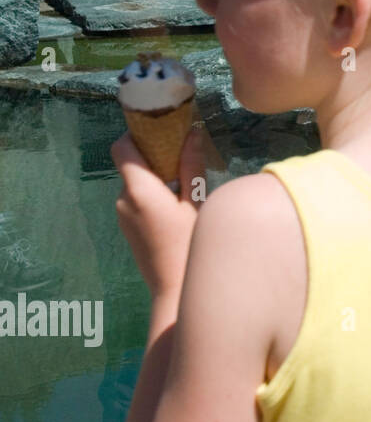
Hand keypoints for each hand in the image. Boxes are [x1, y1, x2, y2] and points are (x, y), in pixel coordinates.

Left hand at [111, 125, 207, 297]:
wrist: (176, 290)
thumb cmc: (190, 245)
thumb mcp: (197, 203)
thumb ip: (191, 166)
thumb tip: (192, 133)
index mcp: (139, 190)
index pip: (122, 147)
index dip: (136, 134)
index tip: (162, 131)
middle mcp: (123, 199)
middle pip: (131, 165)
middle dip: (155, 156)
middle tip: (185, 159)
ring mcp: (122, 215)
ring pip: (136, 183)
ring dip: (156, 178)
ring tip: (187, 188)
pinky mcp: (127, 228)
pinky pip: (137, 200)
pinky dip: (153, 195)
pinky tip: (178, 208)